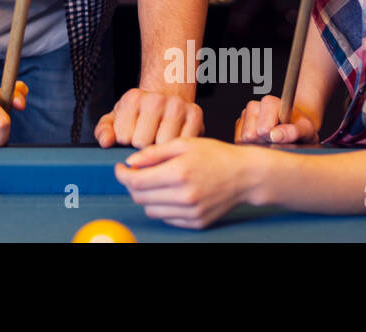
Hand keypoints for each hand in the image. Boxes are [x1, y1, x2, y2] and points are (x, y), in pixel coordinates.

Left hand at [94, 87, 202, 147]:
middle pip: (143, 142)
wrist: (168, 97)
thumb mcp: (117, 118)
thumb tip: (106, 142)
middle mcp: (155, 98)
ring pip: (164, 145)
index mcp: (133, 98)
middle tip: (147, 140)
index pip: (123, 137)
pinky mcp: (195, 113)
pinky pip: (183, 143)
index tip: (130, 136)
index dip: (126, 143)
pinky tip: (173, 141)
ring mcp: (177, 105)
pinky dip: (178, 147)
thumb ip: (105, 130)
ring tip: (159, 141)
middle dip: (143, 148)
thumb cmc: (140, 113)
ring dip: (161, 149)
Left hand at [114, 137, 252, 229]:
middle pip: (140, 198)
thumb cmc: (215, 155)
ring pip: (151, 211)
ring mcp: (191, 212)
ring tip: (155, 182)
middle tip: (136, 173)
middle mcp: (184, 196)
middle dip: (132, 185)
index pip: (136, 182)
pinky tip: (170, 193)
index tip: (120, 168)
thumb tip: (130, 163)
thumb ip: (153, 153)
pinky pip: (167, 218)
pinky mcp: (197, 222)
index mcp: (179, 173)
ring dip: (146, 197)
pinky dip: (162, 207)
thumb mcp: (183, 144)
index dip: (122, 175)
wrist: (245, 175)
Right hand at [234, 95, 319, 144]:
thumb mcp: (306, 130)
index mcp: (269, 103)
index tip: (277, 138)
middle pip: (249, 135)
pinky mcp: (239, 127)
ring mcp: (244, 117)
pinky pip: (238, 142)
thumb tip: (275, 135)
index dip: (270, 136)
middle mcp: (254, 107)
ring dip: (256, 145)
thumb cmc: (301, 128)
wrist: (295, 127)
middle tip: (276, 142)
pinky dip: (250, 147)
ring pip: (242, 139)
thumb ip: (295, 131)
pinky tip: (262, 144)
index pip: (262, 126)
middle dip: (263, 142)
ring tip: (270, 142)